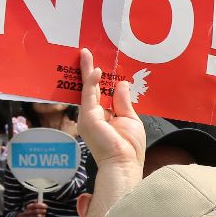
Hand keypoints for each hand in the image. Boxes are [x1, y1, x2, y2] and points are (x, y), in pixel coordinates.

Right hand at [15, 200, 47, 216]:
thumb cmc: (29, 212)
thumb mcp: (30, 207)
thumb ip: (35, 203)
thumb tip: (39, 199)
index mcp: (28, 208)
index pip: (35, 205)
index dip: (41, 205)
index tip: (46, 206)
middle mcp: (28, 213)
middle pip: (37, 211)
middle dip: (42, 211)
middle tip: (45, 210)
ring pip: (38, 216)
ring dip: (42, 215)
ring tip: (43, 215)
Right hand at [78, 47, 145, 176]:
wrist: (123, 163)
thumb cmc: (129, 147)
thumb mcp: (129, 119)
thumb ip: (123, 101)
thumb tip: (121, 84)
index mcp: (104, 117)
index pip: (100, 95)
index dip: (100, 80)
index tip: (101, 66)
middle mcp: (93, 116)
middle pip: (90, 89)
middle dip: (87, 70)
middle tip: (85, 53)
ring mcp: (89, 117)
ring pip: (87, 89)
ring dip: (86, 70)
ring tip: (85, 53)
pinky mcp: (88, 117)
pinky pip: (89, 95)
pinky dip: (91, 81)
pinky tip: (95, 69)